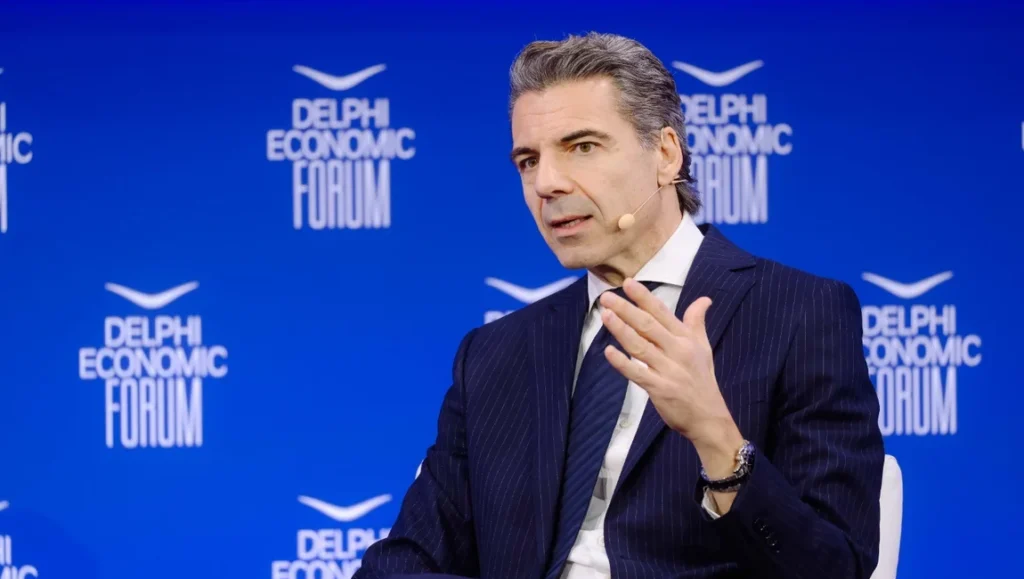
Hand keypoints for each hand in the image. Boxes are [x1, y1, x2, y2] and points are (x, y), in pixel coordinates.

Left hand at [599, 278, 743, 478]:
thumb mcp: (703, 347)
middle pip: (648, 325)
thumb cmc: (702, 380)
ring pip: (640, 346)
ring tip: (605, 315)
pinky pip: (638, 373)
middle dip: (626, 309)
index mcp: (686, 339)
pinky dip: (623, 363)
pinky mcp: (660, 389)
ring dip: (621, 330)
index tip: (628, 283)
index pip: (662, 312)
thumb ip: (697, 322)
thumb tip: (704, 299)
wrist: (708, 417)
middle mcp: (677, 351)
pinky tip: (609, 352)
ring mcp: (668, 370)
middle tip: (607, 296)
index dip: (644, 297)